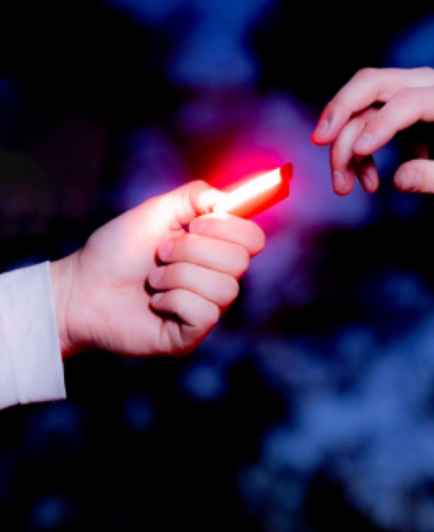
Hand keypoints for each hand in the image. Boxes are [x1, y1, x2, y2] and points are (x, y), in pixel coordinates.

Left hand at [50, 181, 264, 357]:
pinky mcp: (192, 334)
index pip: (254, 238)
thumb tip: (230, 200)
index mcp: (214, 249)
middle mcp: (217, 278)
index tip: (195, 224)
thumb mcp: (155, 211)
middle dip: (193, 250)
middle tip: (162, 252)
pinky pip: (205, 313)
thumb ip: (195, 196)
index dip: (230, 226)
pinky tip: (155, 302)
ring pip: (224, 288)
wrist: (81, 288)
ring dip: (179, 275)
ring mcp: (207, 308)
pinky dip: (173, 300)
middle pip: (240, 261)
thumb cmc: (116, 251)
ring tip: (154, 278)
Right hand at [312, 67, 433, 195]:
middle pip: (370, 83)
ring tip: (342, 186)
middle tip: (319, 141)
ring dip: (342, 145)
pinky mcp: (393, 108)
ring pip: (359, 105)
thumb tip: (400, 180)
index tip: (360, 152)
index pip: (407, 101)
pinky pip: (362, 123)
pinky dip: (356, 153)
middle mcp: (425, 85)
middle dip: (340, 110)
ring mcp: (406, 93)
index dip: (380, 125)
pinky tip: (366, 181)